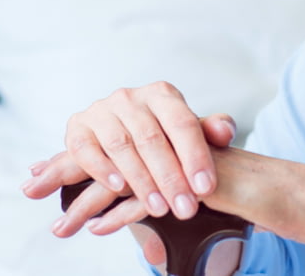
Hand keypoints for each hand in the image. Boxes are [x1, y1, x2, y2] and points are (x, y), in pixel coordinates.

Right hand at [20, 82, 235, 238]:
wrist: (120, 135)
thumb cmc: (163, 137)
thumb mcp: (188, 133)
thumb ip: (210, 131)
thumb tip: (226, 131)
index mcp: (162, 95)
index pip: (182, 123)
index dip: (195, 156)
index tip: (206, 189)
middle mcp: (130, 97)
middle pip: (152, 138)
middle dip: (170, 178)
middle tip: (185, 210)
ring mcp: (101, 111)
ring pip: (122, 146)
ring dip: (141, 181)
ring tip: (159, 209)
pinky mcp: (78, 127)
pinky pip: (87, 149)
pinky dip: (102, 169)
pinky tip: (119, 189)